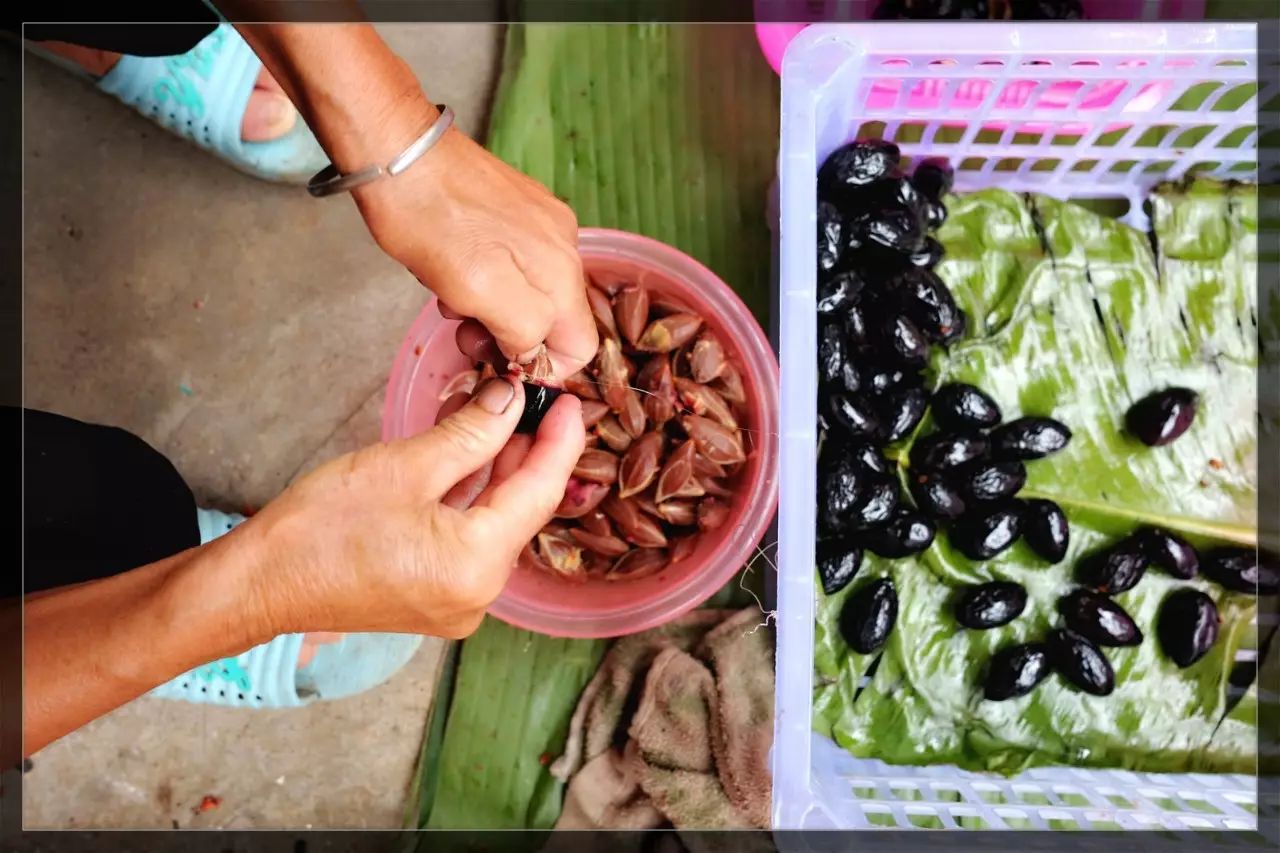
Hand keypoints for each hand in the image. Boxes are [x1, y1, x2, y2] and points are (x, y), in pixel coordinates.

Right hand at [243, 378, 583, 639]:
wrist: (258, 584)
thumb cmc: (319, 528)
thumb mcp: (405, 465)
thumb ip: (471, 433)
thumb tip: (511, 400)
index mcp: (478, 565)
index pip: (539, 492)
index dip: (560, 442)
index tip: (572, 403)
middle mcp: (480, 595)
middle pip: (519, 510)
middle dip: (527, 452)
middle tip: (536, 400)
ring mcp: (458, 603)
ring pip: (495, 525)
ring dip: (496, 473)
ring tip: (501, 417)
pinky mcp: (435, 599)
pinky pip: (470, 542)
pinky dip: (472, 501)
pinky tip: (471, 457)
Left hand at [356, 112, 598, 379]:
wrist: (397, 146)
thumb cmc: (427, 221)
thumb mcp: (475, 293)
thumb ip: (522, 330)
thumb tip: (532, 350)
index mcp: (562, 273)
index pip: (581, 348)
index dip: (541, 368)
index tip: (498, 360)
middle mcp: (566, 246)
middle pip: (556, 320)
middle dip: (511, 335)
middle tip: (464, 329)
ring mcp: (545, 221)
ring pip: (533, 292)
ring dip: (493, 306)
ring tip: (451, 294)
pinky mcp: (522, 204)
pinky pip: (518, 260)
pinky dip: (488, 275)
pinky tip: (453, 264)